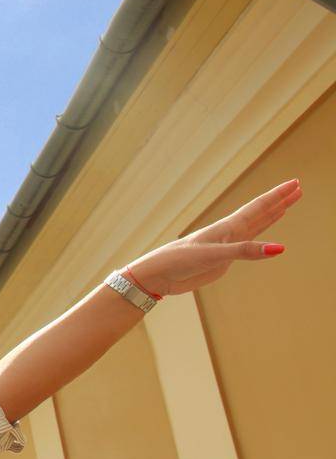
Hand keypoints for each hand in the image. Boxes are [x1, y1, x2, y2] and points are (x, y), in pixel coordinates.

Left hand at [125, 179, 299, 296]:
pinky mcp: (223, 260)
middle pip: (260, 213)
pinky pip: (248, 245)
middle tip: (298, 188)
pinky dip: (261, 238)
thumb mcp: (214, 256)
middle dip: (279, 201)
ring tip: (287, 205)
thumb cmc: (180, 261)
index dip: (277, 196)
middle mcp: (229, 233)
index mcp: (227, 227)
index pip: (258, 207)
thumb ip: (246, 251)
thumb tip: (278, 249)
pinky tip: (267, 238)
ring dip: (272, 216)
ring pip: (255, 227)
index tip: (295, 183)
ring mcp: (227, 246)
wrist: (159, 276)